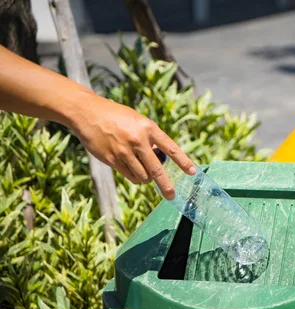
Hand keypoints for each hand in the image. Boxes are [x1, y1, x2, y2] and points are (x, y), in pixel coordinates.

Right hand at [66, 92, 194, 199]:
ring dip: (146, 179)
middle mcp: (138, 140)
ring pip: (142, 176)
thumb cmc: (117, 117)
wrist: (88, 113)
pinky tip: (132, 169)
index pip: (171, 148)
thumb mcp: (138, 121)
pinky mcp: (112, 159)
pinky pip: (129, 176)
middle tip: (171, 195)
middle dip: (165, 185)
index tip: (193, 172)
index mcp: (148, 128)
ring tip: (144, 172)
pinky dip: (134, 177)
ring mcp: (124, 151)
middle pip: (157, 169)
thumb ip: (151, 138)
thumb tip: (161, 159)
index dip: (183, 161)